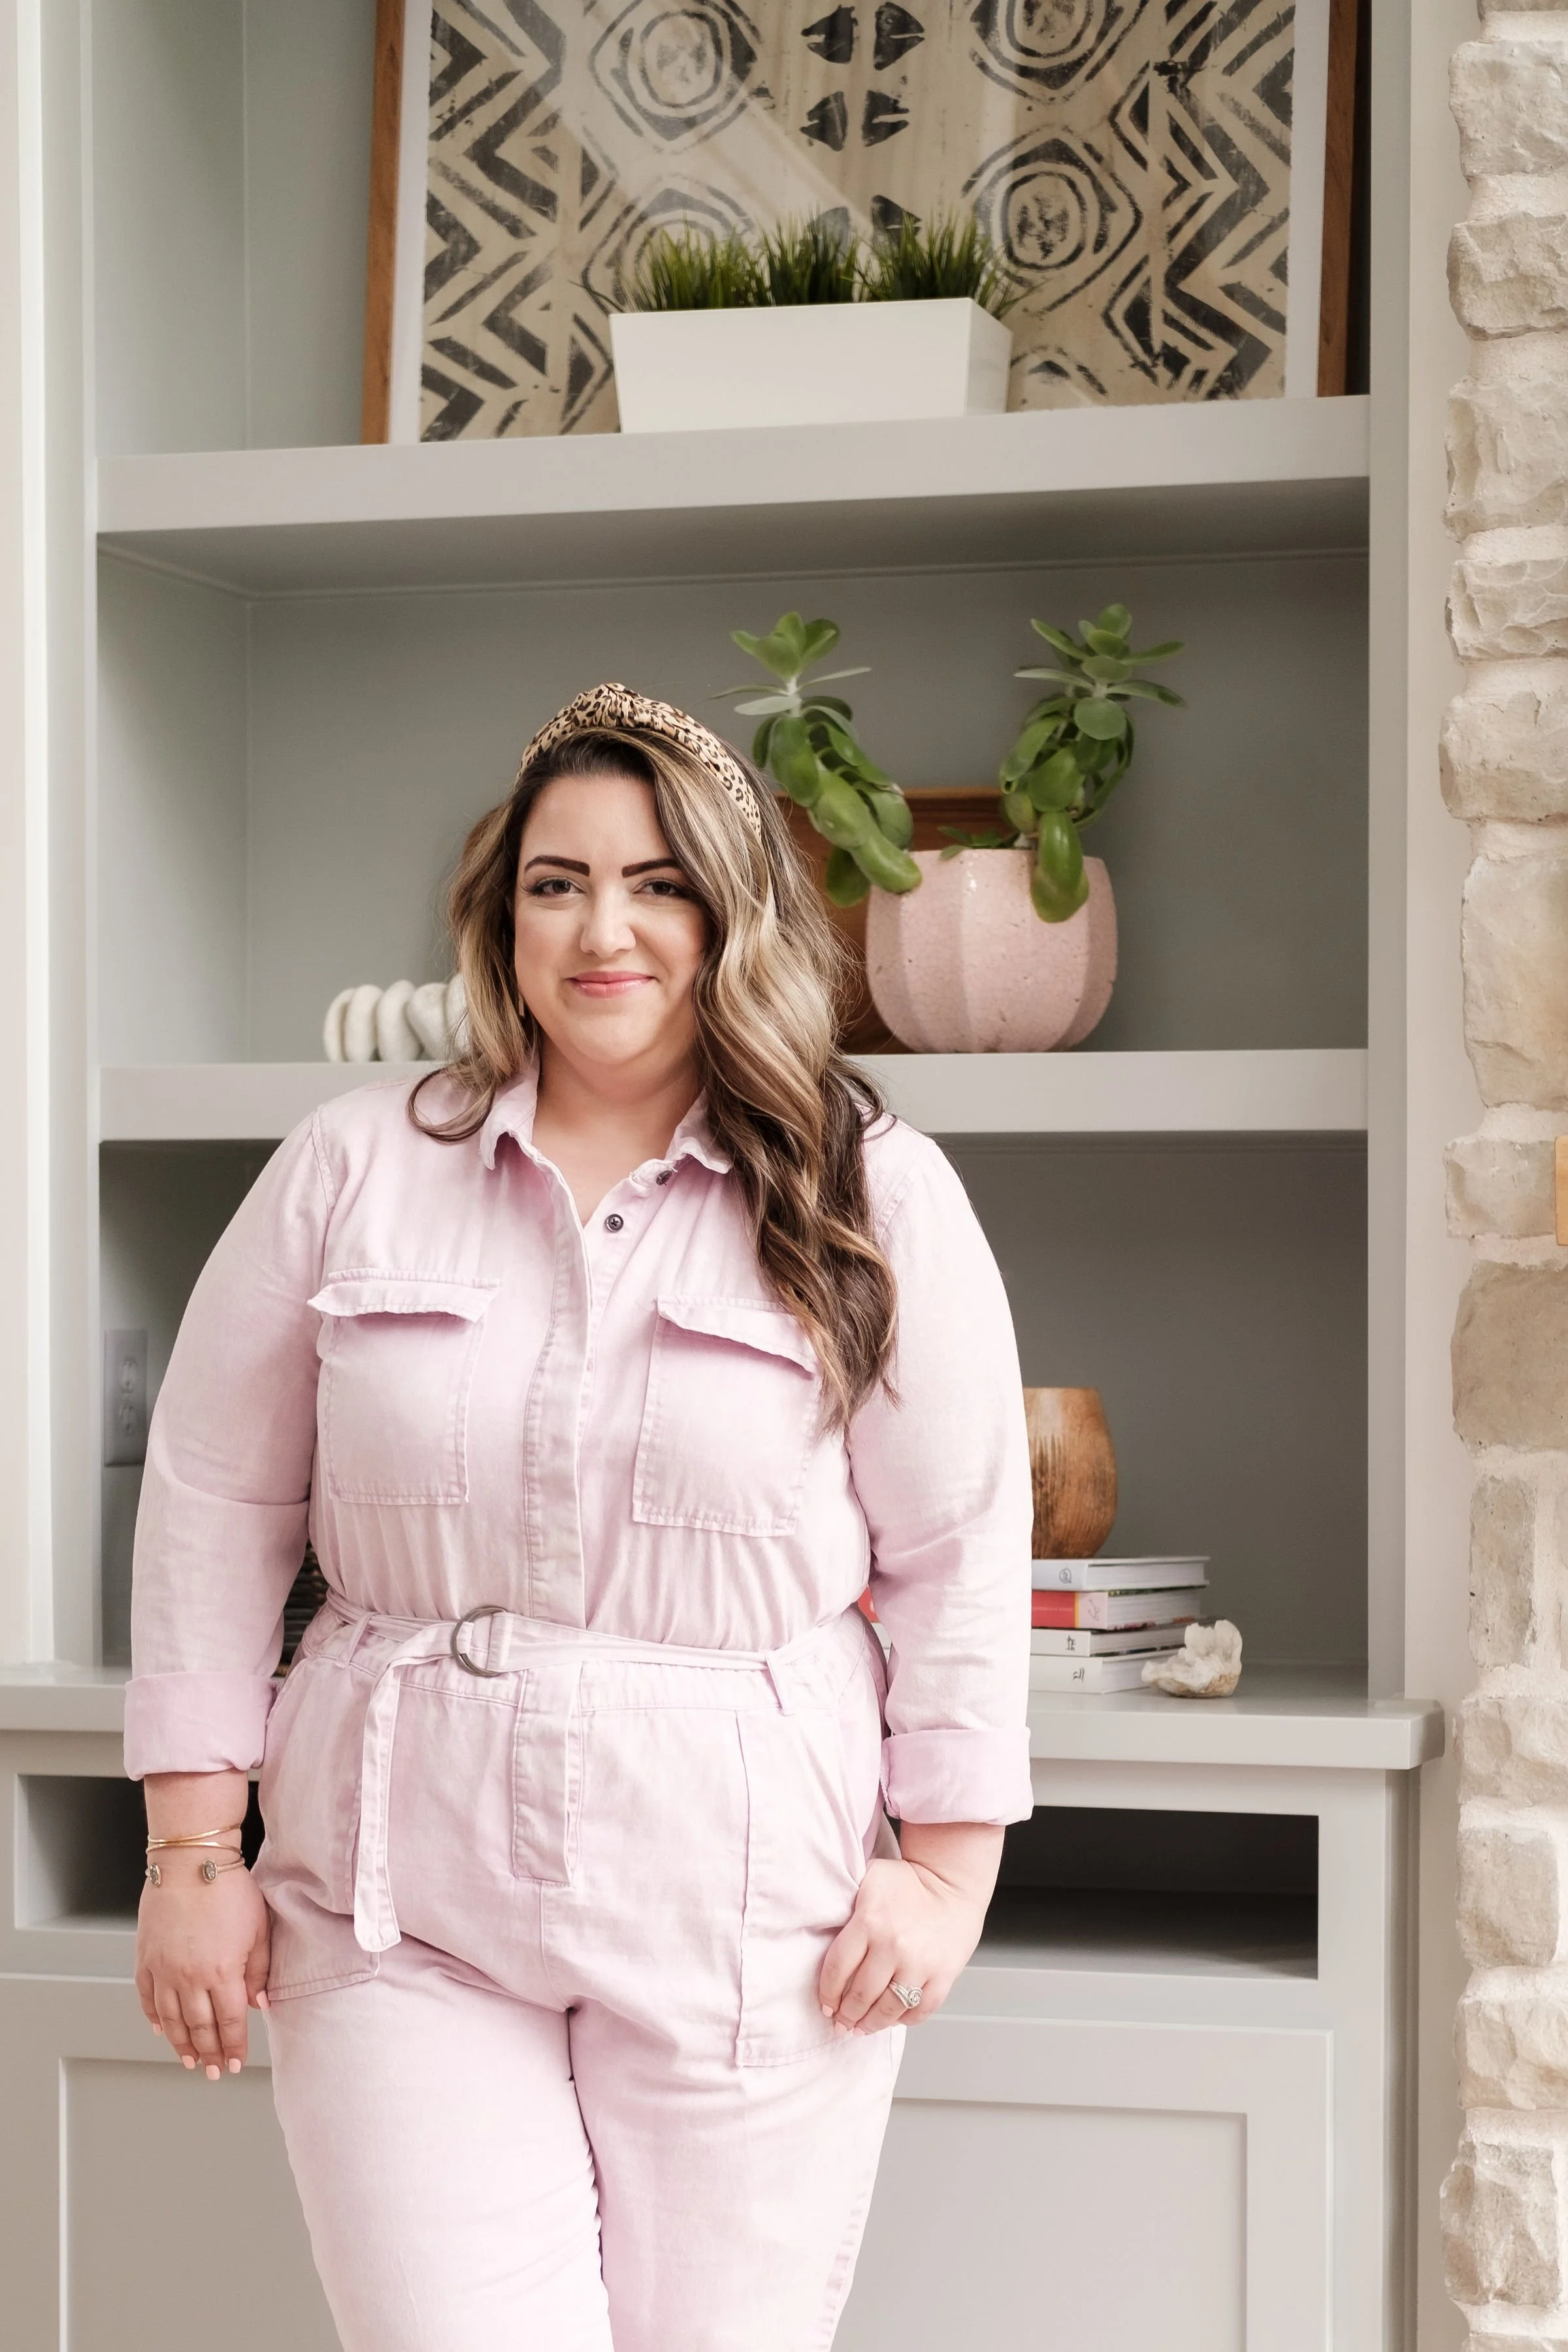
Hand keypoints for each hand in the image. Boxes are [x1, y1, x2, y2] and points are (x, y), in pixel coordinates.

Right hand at [136, 1855, 271, 2077]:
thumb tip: (260, 2003)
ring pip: (171, 2020)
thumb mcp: (258, 1928)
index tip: (235, 2063)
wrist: (190, 1861)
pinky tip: (161, 2030)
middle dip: (209, 2053)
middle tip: (213, 2071)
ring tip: (190, 2061)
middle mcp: (189, 1977)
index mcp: (221, 1972)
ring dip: (181, 2044)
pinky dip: (153, 2018)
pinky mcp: (146, 1958)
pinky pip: (147, 1998)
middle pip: (199, 2027)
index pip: (230, 2021)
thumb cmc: (228, 1889)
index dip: (233, 2046)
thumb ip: (258, 1970)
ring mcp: (163, 1969)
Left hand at [818, 1820, 1003, 2035]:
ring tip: (862, 2028)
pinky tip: (893, 2018)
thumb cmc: (908, 1883)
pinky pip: (919, 2011)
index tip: (826, 2005)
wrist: (951, 1882)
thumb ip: (847, 1909)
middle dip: (847, 2015)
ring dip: (871, 2024)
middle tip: (841, 2023)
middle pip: (860, 1995)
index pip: (837, 1969)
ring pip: (888, 2009)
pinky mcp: (943, 1976)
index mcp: (869, 1921)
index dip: (828, 1994)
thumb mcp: (869, 1880)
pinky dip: (904, 2020)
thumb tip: (823, 1937)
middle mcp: (893, 1946)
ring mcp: (920, 1964)